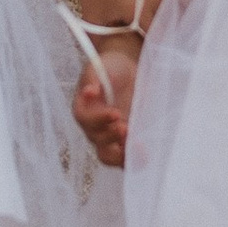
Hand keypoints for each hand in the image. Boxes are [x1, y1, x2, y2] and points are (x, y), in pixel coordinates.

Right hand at [71, 36, 140, 167]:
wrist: (126, 71)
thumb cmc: (110, 67)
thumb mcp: (101, 66)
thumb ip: (93, 77)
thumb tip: (89, 91)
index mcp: (83, 107)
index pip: (85, 119)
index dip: (98, 119)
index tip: (115, 113)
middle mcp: (93, 126)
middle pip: (96, 140)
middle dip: (111, 136)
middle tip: (126, 127)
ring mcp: (108, 136)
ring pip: (107, 155)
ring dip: (120, 154)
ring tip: (136, 146)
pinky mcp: (123, 141)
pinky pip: (123, 158)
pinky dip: (132, 160)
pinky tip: (144, 155)